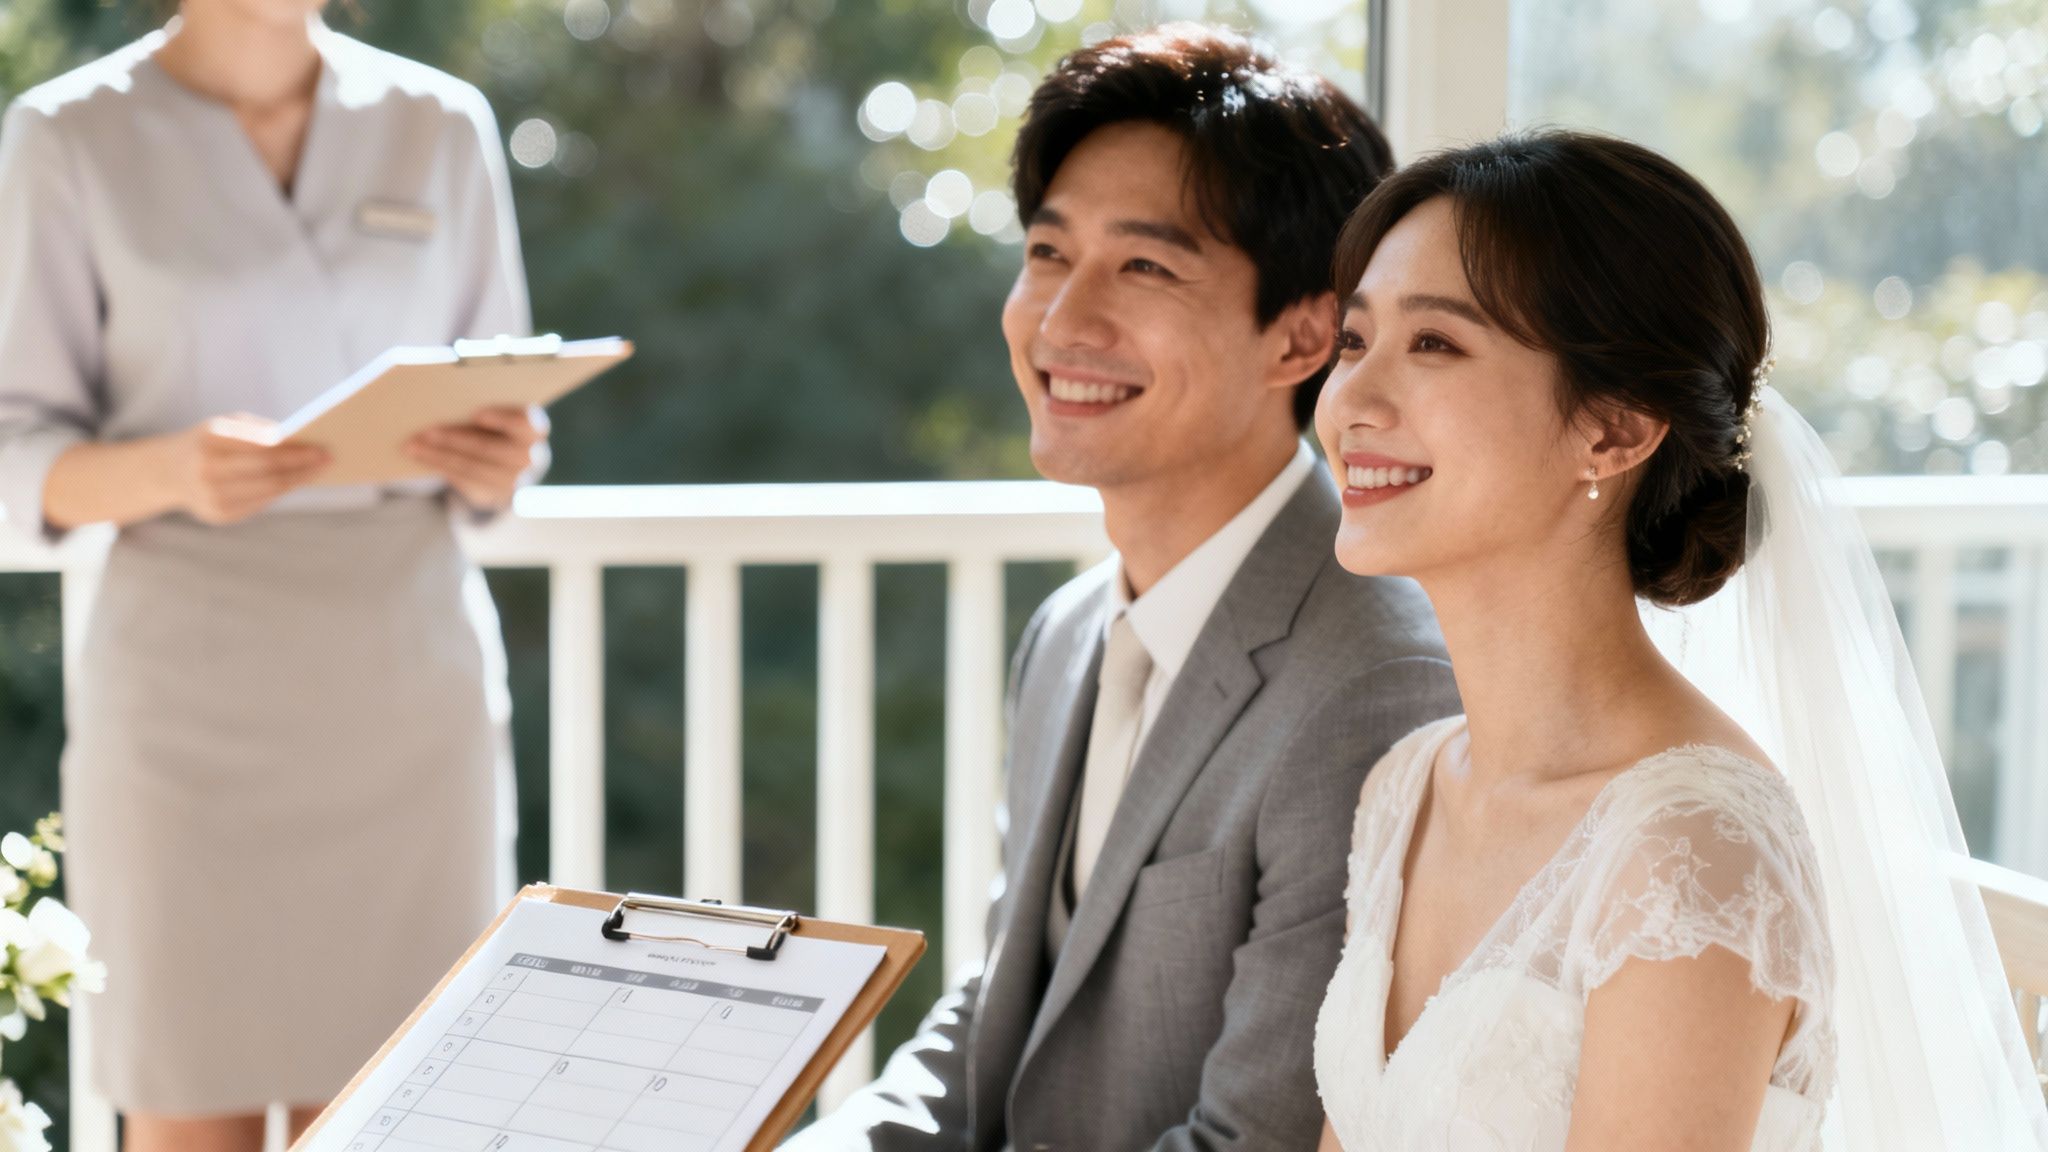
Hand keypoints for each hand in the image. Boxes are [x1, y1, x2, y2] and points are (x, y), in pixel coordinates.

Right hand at [170, 414, 329, 524]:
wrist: (170, 470)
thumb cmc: (210, 441)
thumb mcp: (226, 425)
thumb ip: (259, 430)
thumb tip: (302, 441)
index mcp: (209, 440)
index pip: (262, 447)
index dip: (296, 451)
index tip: (322, 448)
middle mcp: (207, 470)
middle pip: (268, 472)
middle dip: (303, 467)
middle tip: (329, 460)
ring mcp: (211, 496)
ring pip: (268, 491)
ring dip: (298, 481)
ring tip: (318, 471)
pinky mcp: (218, 515)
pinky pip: (260, 504)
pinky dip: (281, 492)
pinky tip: (297, 483)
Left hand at [403, 405, 547, 511]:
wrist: (509, 461)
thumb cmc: (497, 425)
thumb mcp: (498, 414)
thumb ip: (481, 405)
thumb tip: (440, 398)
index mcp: (535, 429)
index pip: (523, 423)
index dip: (501, 419)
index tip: (476, 413)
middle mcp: (532, 457)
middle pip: (491, 449)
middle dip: (455, 439)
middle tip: (426, 431)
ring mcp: (514, 481)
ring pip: (473, 469)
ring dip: (439, 456)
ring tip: (412, 445)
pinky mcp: (494, 495)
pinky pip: (465, 482)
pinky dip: (441, 468)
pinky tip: (422, 457)